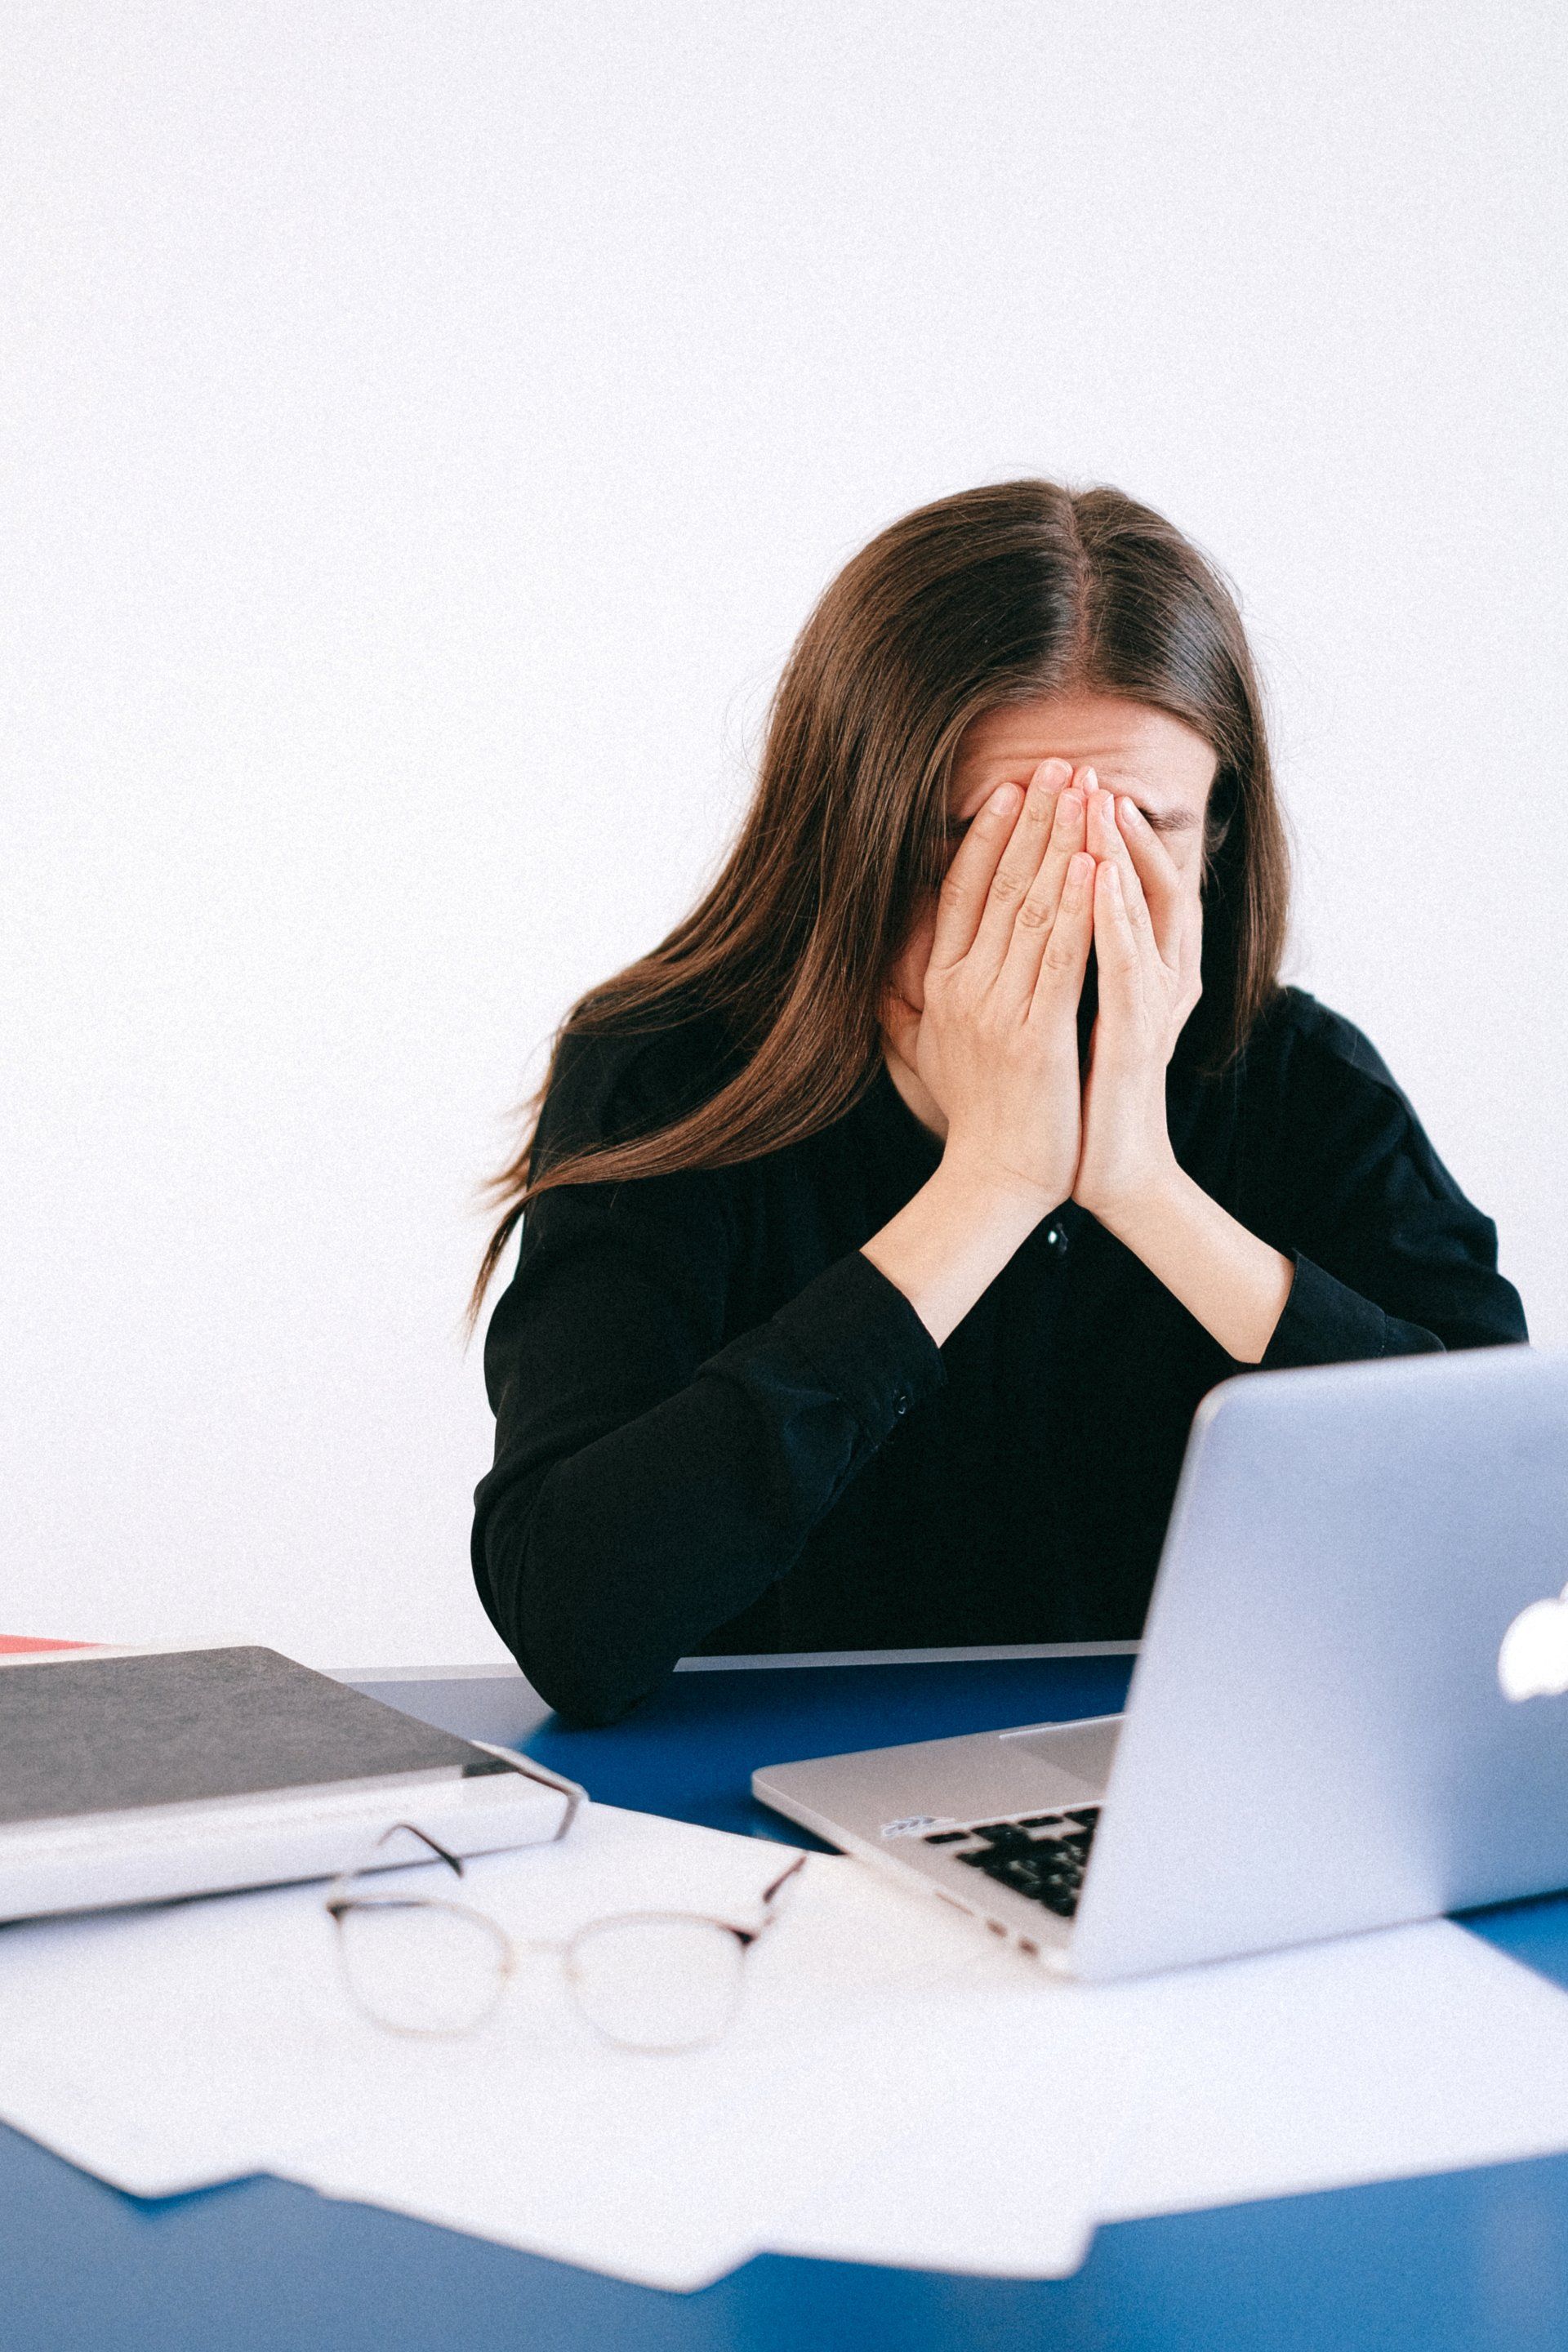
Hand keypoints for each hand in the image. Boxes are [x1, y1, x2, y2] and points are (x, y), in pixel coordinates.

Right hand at [887, 759, 1095, 1210]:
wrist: (995, 1179)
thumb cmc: (977, 1114)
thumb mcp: (933, 1047)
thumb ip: (915, 1000)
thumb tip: (894, 965)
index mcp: (941, 984)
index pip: (961, 891)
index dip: (988, 835)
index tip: (1012, 788)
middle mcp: (962, 988)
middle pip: (1000, 885)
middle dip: (1034, 819)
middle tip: (1059, 764)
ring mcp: (998, 1010)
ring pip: (1033, 909)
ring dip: (1061, 843)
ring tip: (1082, 791)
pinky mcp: (1036, 1036)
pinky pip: (1060, 959)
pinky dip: (1077, 908)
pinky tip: (1093, 863)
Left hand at [1072, 775, 1203, 1225]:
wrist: (1106, 1170)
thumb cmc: (1075, 1100)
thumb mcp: (1054, 1021)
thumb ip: (1042, 973)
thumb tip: (993, 932)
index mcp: (1129, 970)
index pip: (1112, 885)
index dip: (1088, 836)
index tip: (1055, 788)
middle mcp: (1153, 976)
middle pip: (1134, 881)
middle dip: (1106, 824)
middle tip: (1082, 770)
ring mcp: (1151, 1003)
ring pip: (1142, 910)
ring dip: (1118, 852)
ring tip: (1094, 800)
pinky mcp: (1140, 1034)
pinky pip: (1129, 963)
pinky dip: (1115, 915)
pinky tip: (1098, 875)